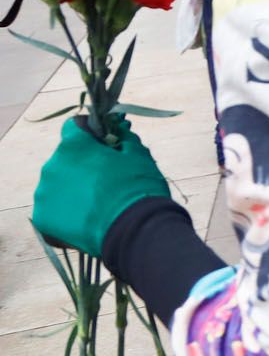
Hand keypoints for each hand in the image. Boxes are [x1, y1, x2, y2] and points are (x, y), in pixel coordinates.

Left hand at [32, 118, 171, 257]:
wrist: (134, 229)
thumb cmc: (138, 187)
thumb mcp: (139, 154)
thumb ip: (123, 136)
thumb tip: (117, 127)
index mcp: (73, 145)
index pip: (75, 127)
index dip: (91, 135)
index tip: (105, 147)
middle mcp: (51, 166)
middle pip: (65, 160)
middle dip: (82, 166)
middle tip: (105, 182)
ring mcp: (44, 194)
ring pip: (57, 186)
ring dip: (73, 191)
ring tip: (97, 206)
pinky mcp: (42, 218)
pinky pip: (54, 211)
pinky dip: (67, 214)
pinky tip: (87, 222)